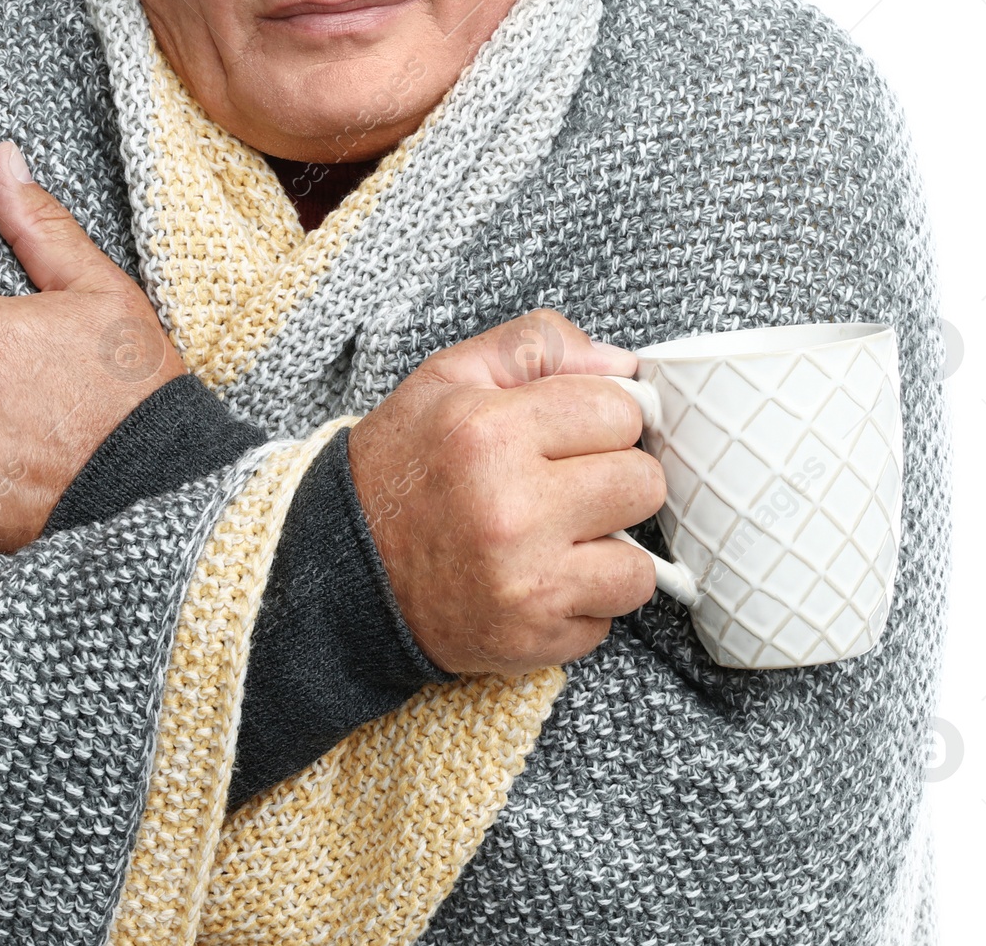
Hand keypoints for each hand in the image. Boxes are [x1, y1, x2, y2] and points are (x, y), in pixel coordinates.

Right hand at [347, 310, 665, 675]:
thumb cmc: (399, 467)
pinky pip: (608, 619)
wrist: (342, 571)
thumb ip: (537, 346)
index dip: (601, 417)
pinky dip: (582, 602)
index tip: (573, 432)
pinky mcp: (532, 639)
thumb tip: (623, 367)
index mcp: (491, 431)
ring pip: (638, 563)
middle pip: (643, 483)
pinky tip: (537, 579)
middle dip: (613, 478)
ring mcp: (526, 581)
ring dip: (607, 550)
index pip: (620, 411)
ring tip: (558, 537)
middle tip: (566, 483)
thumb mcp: (449, 377)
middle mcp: (512, 509)